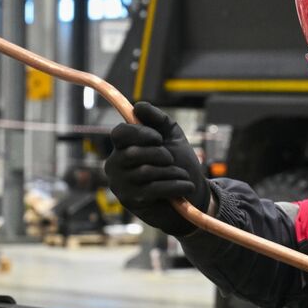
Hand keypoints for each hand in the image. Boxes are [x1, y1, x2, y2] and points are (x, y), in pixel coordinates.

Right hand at [105, 101, 210, 235]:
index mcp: (123, 147)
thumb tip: (138, 106)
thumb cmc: (179, 165)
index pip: (120, 133)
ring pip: (147, 171)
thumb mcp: (172, 138)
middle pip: (133, 153)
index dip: (140, 133)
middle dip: (160, 154)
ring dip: (172, 172)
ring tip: (181, 175)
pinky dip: (176, 186)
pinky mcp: (132, 201)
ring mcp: (121, 184)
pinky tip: (186, 187)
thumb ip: (158, 120)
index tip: (158, 139)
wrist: (192, 196)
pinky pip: (154, 189)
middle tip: (171, 160)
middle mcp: (115, 165)